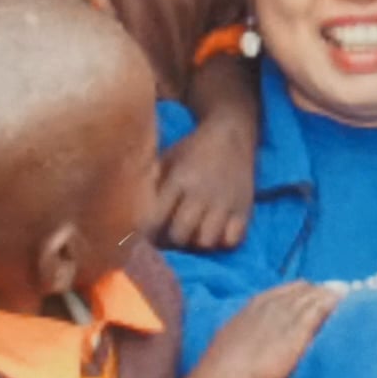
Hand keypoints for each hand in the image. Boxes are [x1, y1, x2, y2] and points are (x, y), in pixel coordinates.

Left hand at [157, 113, 256, 249]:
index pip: (154, 220)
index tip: (147, 234)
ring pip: (207, 242)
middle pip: (180, 236)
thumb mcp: (167, 159)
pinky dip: (222, 243)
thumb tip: (132, 214)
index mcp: (178, 179)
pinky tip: (216, 233)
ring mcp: (225, 203)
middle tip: (170, 236)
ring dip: (196, 244)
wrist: (232, 133)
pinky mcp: (245, 209)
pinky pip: (233, 241)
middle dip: (170, 242)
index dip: (147, 234)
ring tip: (193, 236)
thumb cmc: (192, 150)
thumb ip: (151, 184)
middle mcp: (202, 193)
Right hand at [177, 281, 340, 377]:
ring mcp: (280, 319)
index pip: (282, 292)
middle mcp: (266, 308)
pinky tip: (344, 303)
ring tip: (347, 297)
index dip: (301, 293)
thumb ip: (246, 338)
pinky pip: (318, 310)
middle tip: (338, 296)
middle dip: (319, 292)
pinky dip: (331, 304)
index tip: (315, 297)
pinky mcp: (293, 334)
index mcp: (248, 309)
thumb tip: (257, 345)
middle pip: (300, 291)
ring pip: (311, 297)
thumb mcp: (229, 347)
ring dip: (329, 295)